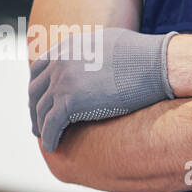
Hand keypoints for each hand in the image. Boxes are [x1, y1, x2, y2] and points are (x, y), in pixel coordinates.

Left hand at [30, 28, 175, 151]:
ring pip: (41, 110)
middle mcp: (60, 62)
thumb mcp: (111, 44)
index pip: (40, 69)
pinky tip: (51, 147)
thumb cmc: (145, 56)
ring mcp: (62, 82)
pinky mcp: (70, 102)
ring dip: (41, 126)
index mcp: (68, 48)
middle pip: (36, 90)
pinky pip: (52, 125)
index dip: (38, 88)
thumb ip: (94, 52)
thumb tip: (100, 59)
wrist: (156, 65)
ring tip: (44, 138)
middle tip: (38, 123)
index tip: (42, 101)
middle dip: (35, 109)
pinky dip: (49, 137)